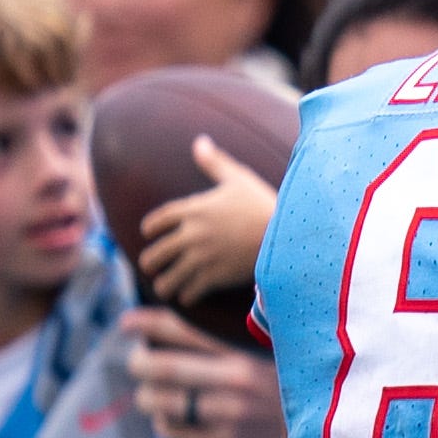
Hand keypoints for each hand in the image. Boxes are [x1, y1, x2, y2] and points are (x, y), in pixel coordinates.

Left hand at [126, 308, 287, 437]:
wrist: (332, 428)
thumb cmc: (298, 382)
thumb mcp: (278, 350)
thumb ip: (242, 336)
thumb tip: (193, 324)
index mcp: (245, 354)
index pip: (185, 332)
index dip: (148, 323)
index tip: (126, 322)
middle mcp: (234, 383)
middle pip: (161, 368)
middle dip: (139, 362)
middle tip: (137, 362)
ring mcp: (227, 416)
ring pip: (159, 402)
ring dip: (147, 396)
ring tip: (152, 392)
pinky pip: (173, 433)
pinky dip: (163, 423)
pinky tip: (171, 417)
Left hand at [137, 138, 278, 304]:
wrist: (288, 233)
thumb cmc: (263, 203)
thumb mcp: (239, 178)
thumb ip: (214, 162)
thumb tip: (199, 141)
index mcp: (193, 209)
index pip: (157, 221)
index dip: (149, 228)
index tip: (149, 234)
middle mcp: (191, 235)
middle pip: (155, 254)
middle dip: (150, 262)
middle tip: (152, 266)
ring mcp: (201, 258)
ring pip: (167, 279)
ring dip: (164, 284)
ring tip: (166, 287)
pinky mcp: (214, 277)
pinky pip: (189, 293)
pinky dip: (186, 296)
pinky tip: (190, 295)